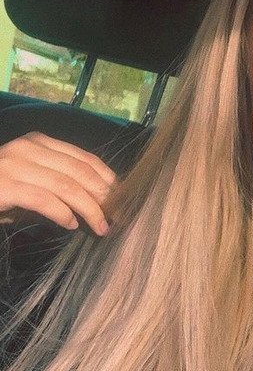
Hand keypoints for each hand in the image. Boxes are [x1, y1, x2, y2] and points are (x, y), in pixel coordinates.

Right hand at [0, 131, 118, 235]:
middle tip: (118, 218)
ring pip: (67, 186)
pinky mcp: (5, 186)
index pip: (85, 158)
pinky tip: (71, 225)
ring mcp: (14, 165)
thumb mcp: (34, 180)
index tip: (123, 199)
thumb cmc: (1, 191)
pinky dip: (63, 214)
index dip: (109, 179)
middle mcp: (28, 148)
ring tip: (101, 227)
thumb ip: (61, 183)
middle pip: (81, 172)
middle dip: (104, 197)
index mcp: (39, 142)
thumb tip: (100, 201)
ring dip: (90, 210)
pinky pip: (44, 200)